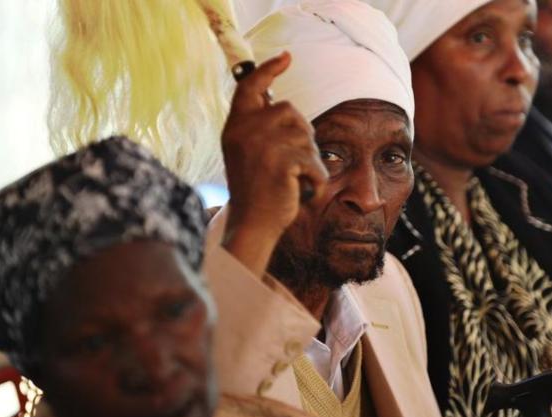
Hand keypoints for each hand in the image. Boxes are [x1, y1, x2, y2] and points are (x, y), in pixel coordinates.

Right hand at [221, 52, 327, 276]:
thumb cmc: (256, 190)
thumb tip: (280, 104)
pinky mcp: (281, 161)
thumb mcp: (248, 152)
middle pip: (290, 111)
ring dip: (309, 160)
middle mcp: (245, 130)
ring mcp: (262, 145)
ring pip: (306, 137)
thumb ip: (259, 127)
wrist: (252, 224)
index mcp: (235, 126)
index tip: (286, 57)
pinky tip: (300, 191)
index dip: (268, 69)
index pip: (250, 87)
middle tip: (291, 163)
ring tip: (292, 180)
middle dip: (301, 134)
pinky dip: (315, 179)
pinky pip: (314, 161)